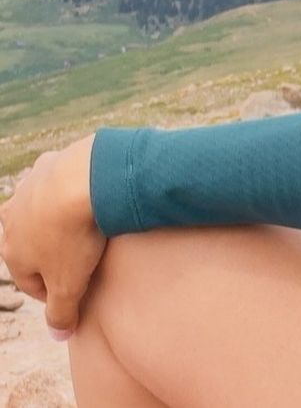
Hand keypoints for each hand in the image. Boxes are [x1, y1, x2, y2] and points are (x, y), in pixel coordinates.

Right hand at [0, 135, 107, 338]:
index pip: (31, 283)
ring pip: (40, 212)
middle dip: (54, 253)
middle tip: (83, 256)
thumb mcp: (70, 284)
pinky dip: (69, 187)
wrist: (84, 179)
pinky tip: (87, 191)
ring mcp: (27, 190)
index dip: (55, 291)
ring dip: (59, 219)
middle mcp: (11, 220)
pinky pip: (56, 180)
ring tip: (86, 224)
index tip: (78, 291)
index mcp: (11, 251)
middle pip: (33, 245)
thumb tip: (59, 337)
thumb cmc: (74, 235)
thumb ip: (62, 312)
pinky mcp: (48, 165)